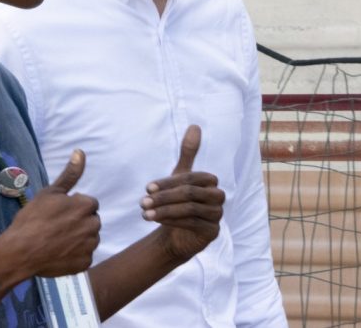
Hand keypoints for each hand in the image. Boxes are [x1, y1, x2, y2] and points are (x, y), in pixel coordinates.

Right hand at [5, 149, 100, 277]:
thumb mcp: (50, 192)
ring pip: (89, 238)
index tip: (58, 213)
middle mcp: (93, 225)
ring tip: (58, 241)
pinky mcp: (85, 263)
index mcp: (86, 206)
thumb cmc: (32, 219)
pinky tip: (59, 253)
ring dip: (79, 238)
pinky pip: (84, 256)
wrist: (19, 252)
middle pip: (91, 221)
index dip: (73, 207)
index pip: (89, 203)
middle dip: (79, 222)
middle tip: (57, 227)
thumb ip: (70, 174)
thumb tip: (80, 152)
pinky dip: (75, 255)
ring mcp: (89, 246)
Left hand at [140, 125, 224, 261]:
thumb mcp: (180, 176)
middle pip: (190, 193)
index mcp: (211, 181)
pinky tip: (157, 222)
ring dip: (164, 211)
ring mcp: (218, 215)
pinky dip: (172, 222)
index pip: (189, 178)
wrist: (177, 234)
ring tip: (144, 214)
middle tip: (142, 202)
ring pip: (189, 209)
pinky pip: (192, 224)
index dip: (168, 183)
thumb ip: (188, 153)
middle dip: (164, 198)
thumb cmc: (178, 202)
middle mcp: (218, 197)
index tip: (147, 187)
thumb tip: (195, 126)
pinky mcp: (213, 232)